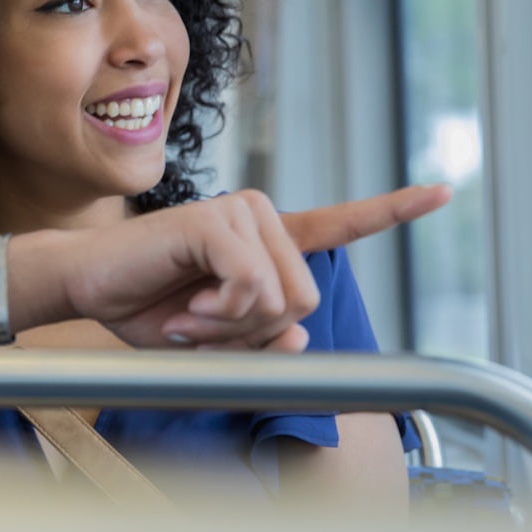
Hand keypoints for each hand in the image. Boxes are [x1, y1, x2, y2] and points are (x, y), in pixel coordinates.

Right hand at [59, 185, 449, 348]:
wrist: (89, 286)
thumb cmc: (149, 307)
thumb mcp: (217, 340)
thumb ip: (263, 340)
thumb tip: (297, 337)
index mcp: (267, 241)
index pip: (338, 223)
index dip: (392, 210)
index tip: (442, 191)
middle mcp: (259, 215)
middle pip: (305, 298)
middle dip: (255, 331)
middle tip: (202, 325)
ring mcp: (238, 211)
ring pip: (280, 298)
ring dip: (232, 326)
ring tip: (188, 315)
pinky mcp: (214, 222)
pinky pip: (250, 287)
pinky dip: (218, 314)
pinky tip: (186, 310)